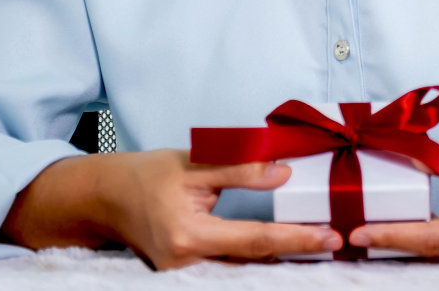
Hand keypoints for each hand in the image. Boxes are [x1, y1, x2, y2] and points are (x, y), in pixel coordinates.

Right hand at [0, 149, 339, 268]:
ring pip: (240, 269)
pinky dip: (255, 257)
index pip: (255, 240)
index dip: (295, 238)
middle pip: (252, 262)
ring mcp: (182, 275)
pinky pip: (227, 266)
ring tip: (317, 245)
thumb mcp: (193, 162)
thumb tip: (284, 172)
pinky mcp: (182, 272)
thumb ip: (240, 167)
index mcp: (189, 237)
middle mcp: (185, 264)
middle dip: (293, 254)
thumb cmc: (144, 175)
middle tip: (335, 245)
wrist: (102, 197)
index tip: (329, 237)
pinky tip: (281, 249)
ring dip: (277, 257)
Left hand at [348, 146, 438, 263]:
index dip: (393, 237)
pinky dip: (432, 249)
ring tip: (379, 240)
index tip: (362, 236)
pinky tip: (417, 239)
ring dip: (411, 252)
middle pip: (432, 259)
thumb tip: (417, 156)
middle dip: (393, 250)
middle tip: (359, 241)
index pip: (430, 239)